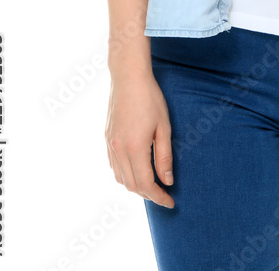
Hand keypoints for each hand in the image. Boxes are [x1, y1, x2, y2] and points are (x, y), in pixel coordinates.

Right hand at [105, 70, 174, 208]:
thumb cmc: (150, 98)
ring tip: (152, 185)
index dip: (159, 197)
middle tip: (164, 195)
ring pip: (121, 178)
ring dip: (136, 186)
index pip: (146, 184)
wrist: (128, 77)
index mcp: (134, 148)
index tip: (171, 201)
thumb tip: (167, 180)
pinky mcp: (107, 138)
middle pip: (132, 185)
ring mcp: (110, 144)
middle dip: (149, 194)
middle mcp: (118, 150)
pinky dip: (125, 175)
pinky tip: (136, 170)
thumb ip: (164, 156)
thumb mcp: (164, 127)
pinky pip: (114, 166)